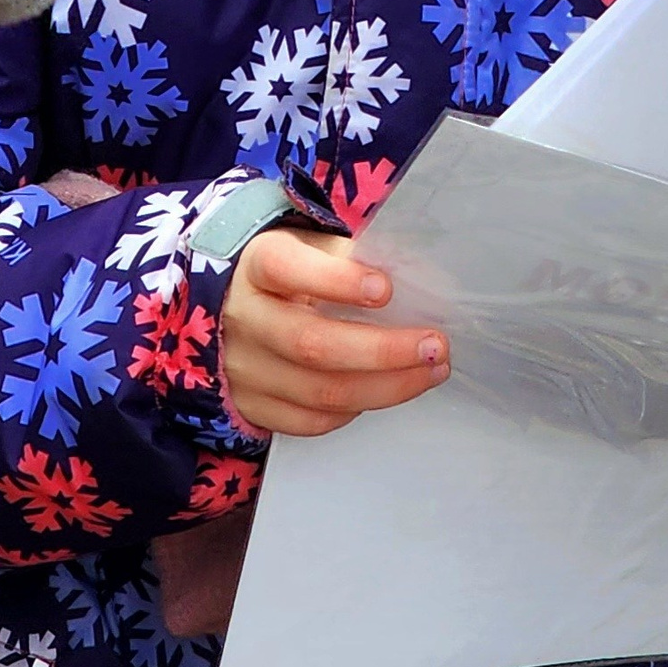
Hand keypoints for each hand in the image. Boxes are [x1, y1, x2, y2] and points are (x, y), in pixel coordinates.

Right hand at [219, 225, 448, 438]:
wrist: (234, 305)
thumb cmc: (289, 270)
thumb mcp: (309, 245)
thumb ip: (350, 255)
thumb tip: (413, 276)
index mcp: (256, 264)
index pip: (287, 268)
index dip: (336, 280)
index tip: (386, 288)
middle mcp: (245, 318)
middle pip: (312, 344)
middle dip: (382, 350)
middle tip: (434, 345)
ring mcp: (245, 369)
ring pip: (319, 392)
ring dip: (385, 386)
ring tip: (430, 372)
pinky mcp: (253, 406)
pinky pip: (310, 421)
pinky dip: (353, 410)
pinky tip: (384, 390)